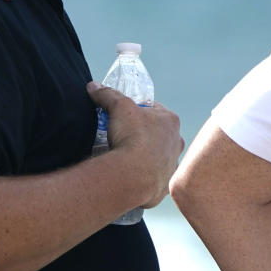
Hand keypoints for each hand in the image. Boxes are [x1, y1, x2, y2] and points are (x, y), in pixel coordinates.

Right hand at [87, 81, 183, 208]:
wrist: (133, 176)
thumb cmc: (133, 137)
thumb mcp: (118, 107)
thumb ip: (107, 94)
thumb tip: (94, 86)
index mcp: (170, 120)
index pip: (154, 109)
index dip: (137, 110)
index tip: (124, 115)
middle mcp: (176, 142)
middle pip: (157, 132)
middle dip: (142, 133)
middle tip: (123, 134)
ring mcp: (172, 164)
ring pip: (157, 155)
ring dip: (144, 154)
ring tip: (124, 155)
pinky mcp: (164, 183)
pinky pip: (153, 176)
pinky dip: (142, 174)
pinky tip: (128, 172)